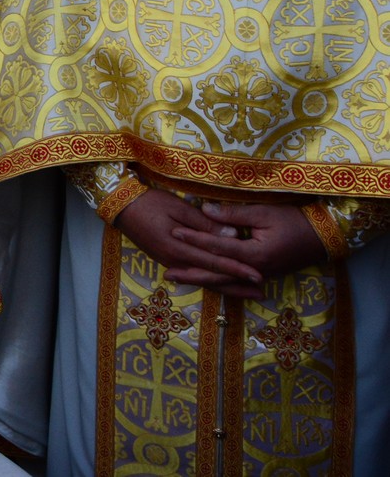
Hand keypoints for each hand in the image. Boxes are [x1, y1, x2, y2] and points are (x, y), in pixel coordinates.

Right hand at [111, 189, 300, 297]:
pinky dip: (210, 282)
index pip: (215, 261)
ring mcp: (170, 263)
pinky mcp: (167, 261)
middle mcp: (176, 261)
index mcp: (179, 247)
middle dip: (237, 285)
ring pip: (203, 280)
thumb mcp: (178, 207)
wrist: (120, 206)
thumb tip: (233, 234)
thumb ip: (205, 223)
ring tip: (247, 294)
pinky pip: (193, 276)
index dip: (238, 269)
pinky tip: (222, 286)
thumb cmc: (149, 202)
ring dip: (227, 287)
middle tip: (260, 292)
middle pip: (212, 277)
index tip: (258, 275)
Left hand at [170, 201, 328, 296]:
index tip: (174, 232)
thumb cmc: (294, 220)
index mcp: (255, 254)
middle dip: (192, 272)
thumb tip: (204, 209)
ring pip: (225, 282)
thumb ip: (233, 214)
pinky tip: (204, 281)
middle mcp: (255, 270)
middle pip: (217, 274)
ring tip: (178, 278)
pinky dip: (218, 282)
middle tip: (167, 272)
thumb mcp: (264, 212)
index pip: (218, 247)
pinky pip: (235, 282)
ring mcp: (260, 276)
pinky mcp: (262, 276)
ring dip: (201, 280)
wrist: (323, 236)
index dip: (195, 239)